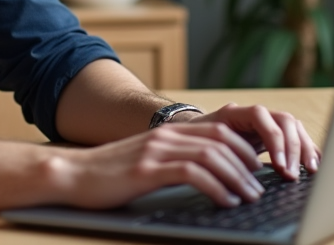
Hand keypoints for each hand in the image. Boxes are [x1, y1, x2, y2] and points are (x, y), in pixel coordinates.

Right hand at [50, 121, 269, 208]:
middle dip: (247, 164)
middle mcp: (164, 137)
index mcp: (166, 133)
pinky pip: (192, 174)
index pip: (218, 131)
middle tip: (260, 187)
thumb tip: (206, 176)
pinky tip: (225, 201)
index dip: (243, 148)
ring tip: (250, 197)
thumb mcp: (146, 162)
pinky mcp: (147, 170)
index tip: (258, 169)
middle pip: (220, 141)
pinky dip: (216, 187)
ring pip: (211, 156)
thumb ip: (172, 161)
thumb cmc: (109, 175)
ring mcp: (156, 151)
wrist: (72, 175)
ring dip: (237, 178)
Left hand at [190, 103, 320, 180]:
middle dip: (292, 149)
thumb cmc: (197, 143)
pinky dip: (306, 150)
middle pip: (284, 120)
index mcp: (235, 113)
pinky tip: (312, 165)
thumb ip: (218, 153)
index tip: (279, 165)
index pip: (261, 116)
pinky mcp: (275, 135)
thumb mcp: (203, 146)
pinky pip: (296, 137)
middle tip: (292, 175)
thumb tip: (237, 175)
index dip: (273, 139)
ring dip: (303, 149)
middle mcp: (255, 115)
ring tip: (309, 171)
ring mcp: (267, 123)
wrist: (195, 137)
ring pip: (294, 127)